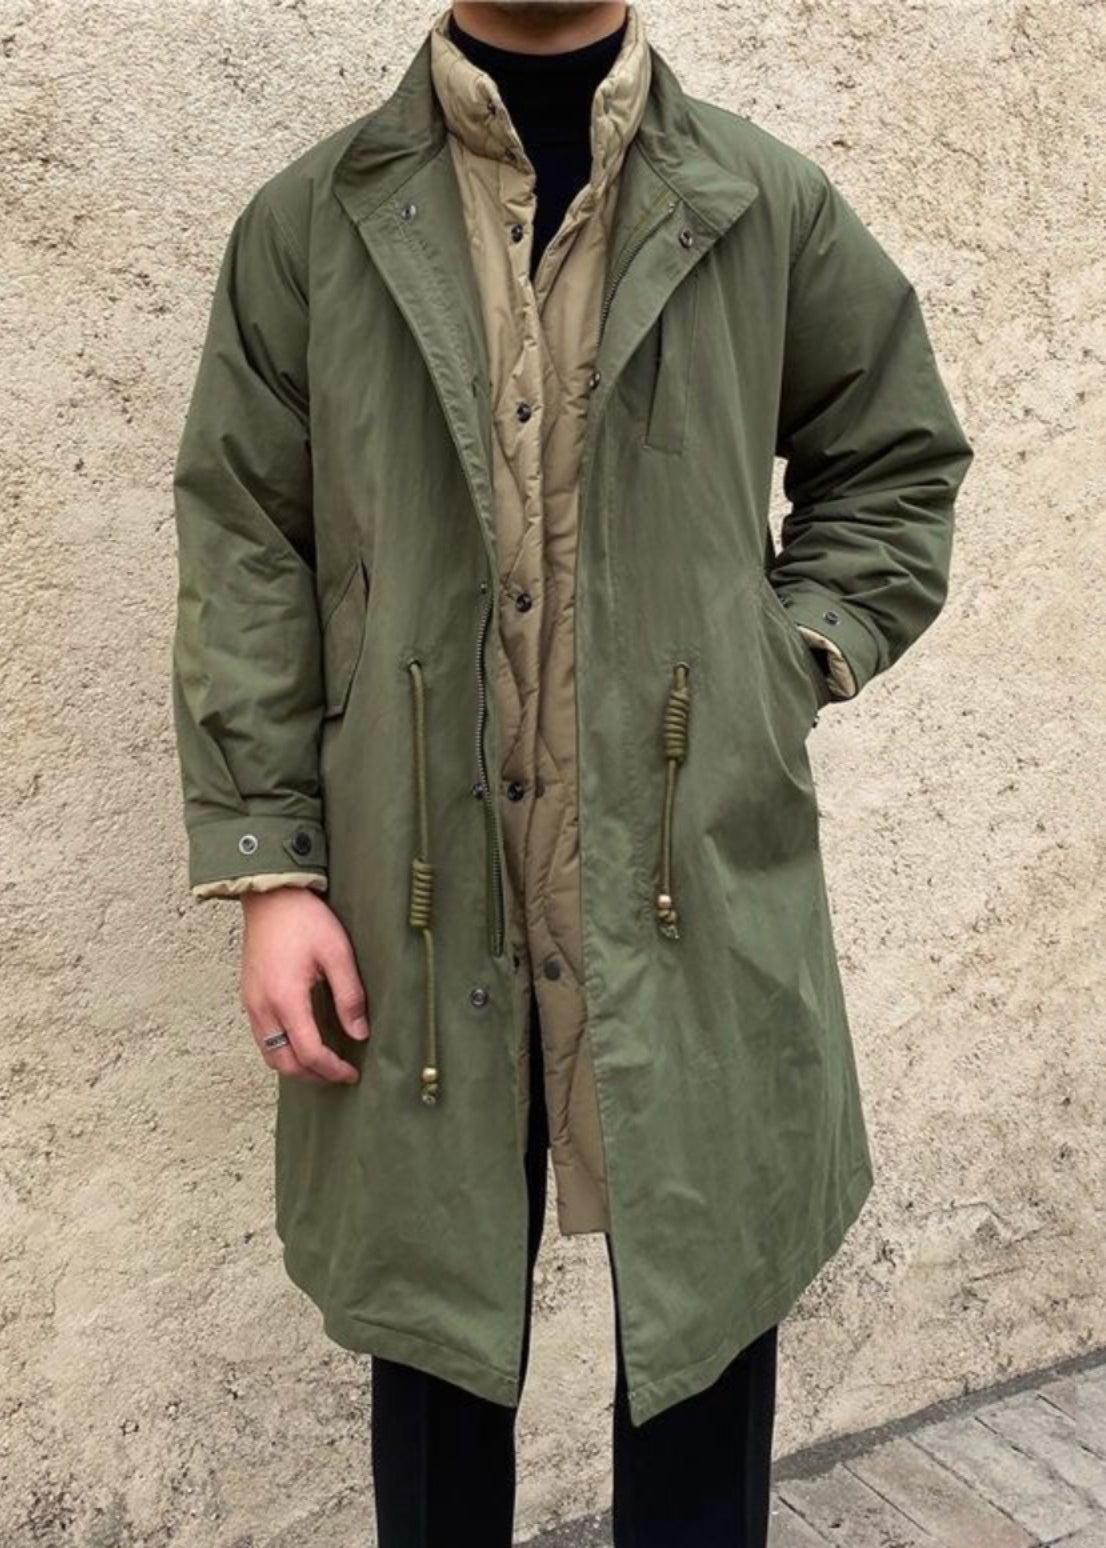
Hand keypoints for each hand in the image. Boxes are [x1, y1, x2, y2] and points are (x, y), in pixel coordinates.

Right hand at [239, 888, 369, 1083]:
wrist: (272, 896)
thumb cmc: (305, 919)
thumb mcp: (338, 953)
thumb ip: (350, 996)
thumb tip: (360, 1033)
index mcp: (286, 998)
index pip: (309, 1052)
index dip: (332, 1069)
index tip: (351, 1073)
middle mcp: (262, 1007)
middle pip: (284, 1062)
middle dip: (313, 1075)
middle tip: (338, 1075)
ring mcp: (251, 1003)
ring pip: (269, 1053)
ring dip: (295, 1066)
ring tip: (322, 1064)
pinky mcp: (248, 996)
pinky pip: (262, 1037)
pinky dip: (281, 1050)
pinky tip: (302, 1042)